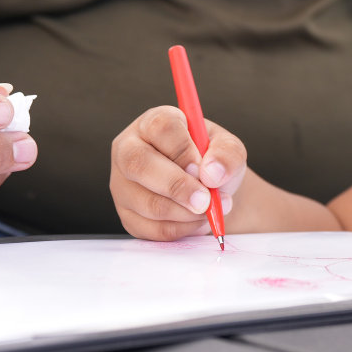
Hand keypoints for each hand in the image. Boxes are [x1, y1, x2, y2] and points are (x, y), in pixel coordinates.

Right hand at [110, 105, 247, 239]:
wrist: (209, 190)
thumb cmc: (212, 161)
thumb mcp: (229, 148)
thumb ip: (226, 153)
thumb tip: (211, 173)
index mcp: (153, 122)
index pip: (160, 127)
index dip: (183, 150)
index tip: (203, 169)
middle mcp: (129, 149)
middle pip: (139, 164)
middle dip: (177, 186)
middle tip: (205, 201)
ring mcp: (122, 184)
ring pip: (148, 203)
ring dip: (186, 213)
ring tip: (210, 209)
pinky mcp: (127, 215)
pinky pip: (152, 229)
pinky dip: (181, 229)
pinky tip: (196, 220)